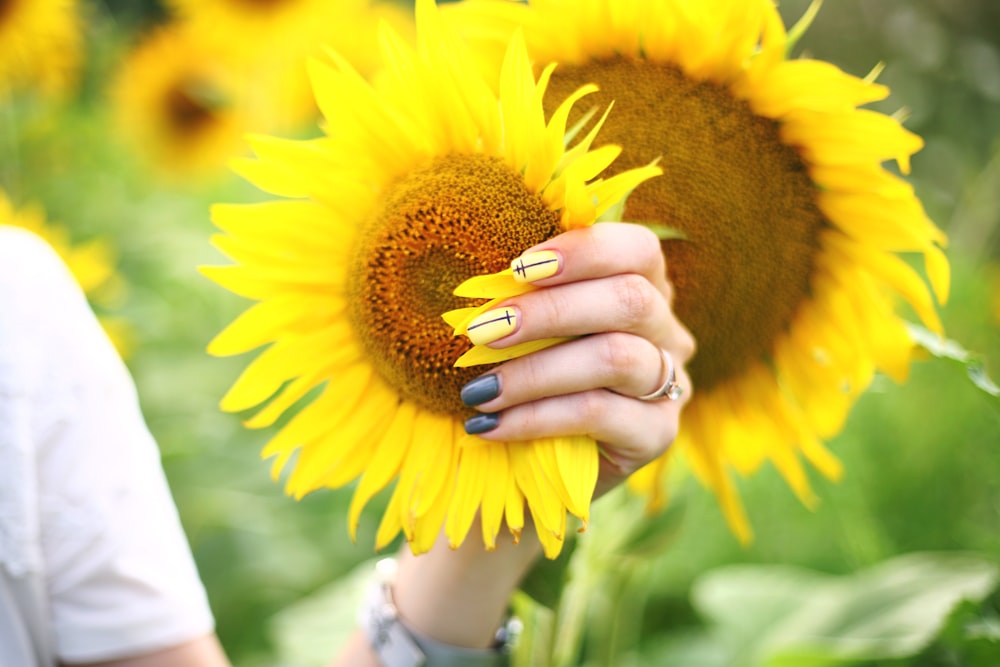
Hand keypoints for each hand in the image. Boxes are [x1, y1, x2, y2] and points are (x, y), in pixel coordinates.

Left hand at [462, 221, 695, 496]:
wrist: (535, 467)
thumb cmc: (530, 380)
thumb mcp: (529, 332)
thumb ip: (526, 297)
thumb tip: (487, 276)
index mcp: (644, 286)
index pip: (638, 249)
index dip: (584, 250)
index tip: (519, 267)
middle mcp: (667, 331)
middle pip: (629, 300)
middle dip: (548, 312)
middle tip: (481, 331)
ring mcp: (671, 384)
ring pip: (616, 358)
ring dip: (535, 371)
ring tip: (480, 389)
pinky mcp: (657, 433)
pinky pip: (598, 413)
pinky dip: (536, 416)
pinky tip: (492, 424)